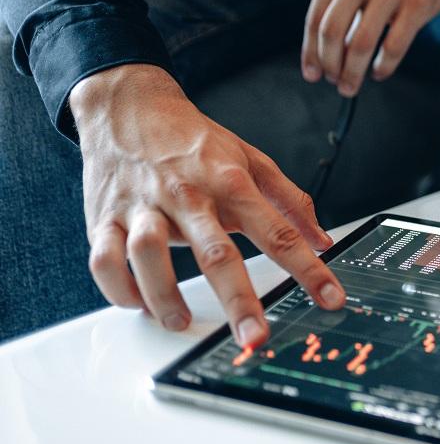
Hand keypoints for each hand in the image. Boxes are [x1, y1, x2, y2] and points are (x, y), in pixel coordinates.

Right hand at [71, 64, 343, 346]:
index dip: (309, 269)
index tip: (331, 298)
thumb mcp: (251, 160)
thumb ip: (290, 200)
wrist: (130, 107)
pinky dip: (118, 287)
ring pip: (149, 254)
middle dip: (239, 300)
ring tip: (180, 322)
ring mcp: (144, 206)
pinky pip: (104, 259)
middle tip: (255, 336)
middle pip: (216, 253)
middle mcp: (189, 196)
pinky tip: (138, 303)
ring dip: (165, 295)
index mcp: (231, 183)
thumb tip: (323, 239)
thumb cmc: (194, 141)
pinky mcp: (105, 217)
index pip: (278, 232)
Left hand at [301, 0, 439, 96]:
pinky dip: (383, 67)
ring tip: (351, 85)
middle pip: (332, 31)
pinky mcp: (418, 2)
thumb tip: (325, 56)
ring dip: (352, 72)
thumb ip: (341, 6)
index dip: (311, 52)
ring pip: (361, 43)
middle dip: (329, 65)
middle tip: (334, 81)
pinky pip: (393, 46)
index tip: (312, 74)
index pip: (315, 18)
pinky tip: (379, 72)